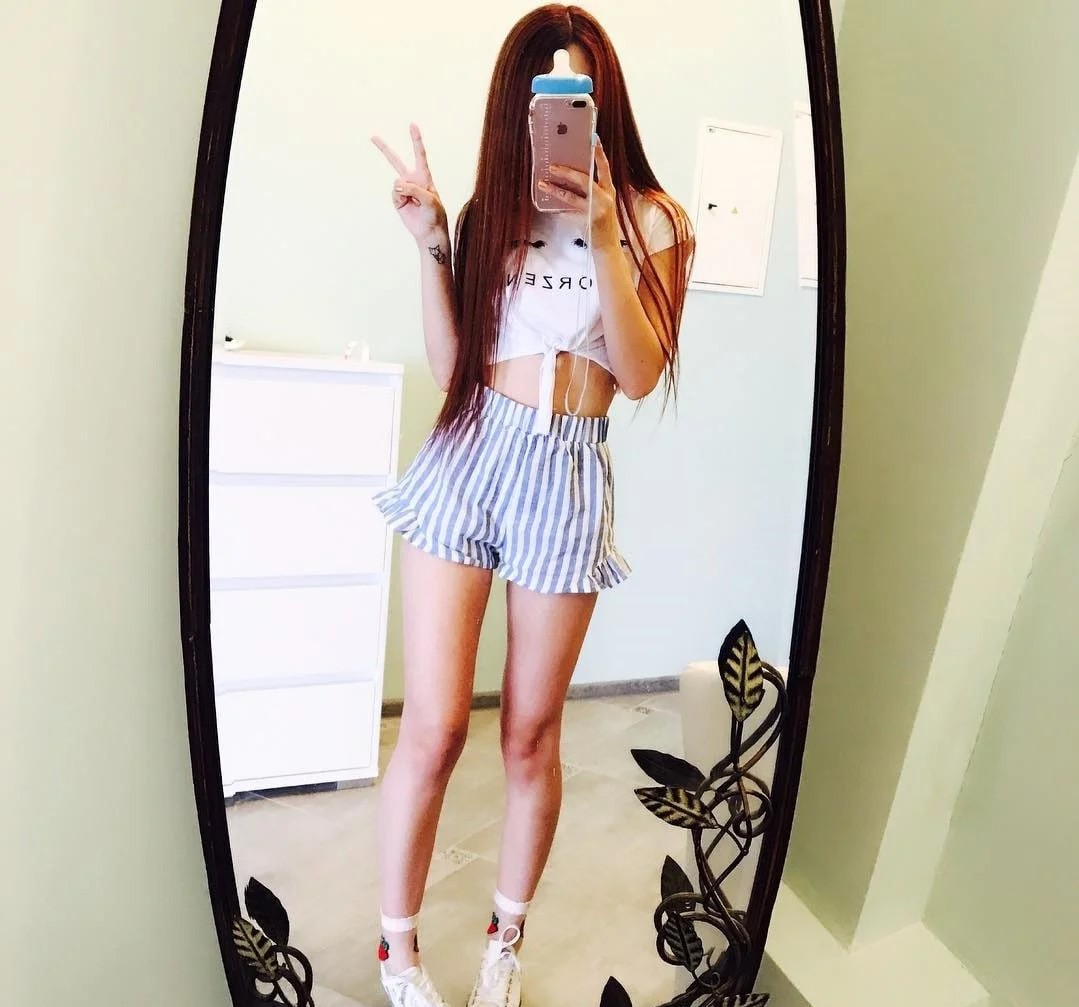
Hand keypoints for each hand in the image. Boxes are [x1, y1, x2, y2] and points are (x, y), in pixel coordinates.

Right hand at [371, 123, 447, 244]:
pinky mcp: (397, 199)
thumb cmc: (434, 214)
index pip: (419, 155)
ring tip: (415, 203)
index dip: (416, 140)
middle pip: (396, 161)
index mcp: (424, 176)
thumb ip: (414, 189)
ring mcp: (403, 189)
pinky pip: (394, 194)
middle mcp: (412, 180)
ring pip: (397, 183)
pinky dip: (399, 199)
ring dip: (405, 192)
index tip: (412, 125)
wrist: (429, 232)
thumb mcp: (429, 200)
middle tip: (373, 137)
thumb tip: (396, 185)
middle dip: (384, 149)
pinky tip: (407, 206)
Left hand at [542, 136, 619, 249]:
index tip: (594, 138)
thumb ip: (593, 191)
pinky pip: (569, 210)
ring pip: (572, 195)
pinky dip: (559, 206)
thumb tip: (574, 177)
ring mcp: (597, 208)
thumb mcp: (602, 203)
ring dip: (556, 189)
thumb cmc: (602, 224)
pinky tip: (549, 203)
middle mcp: (605, 196)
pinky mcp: (589, 218)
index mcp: (609, 189)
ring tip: (543, 183)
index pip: (605, 167)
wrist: (607, 246)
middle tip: (552, 165)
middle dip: (567, 172)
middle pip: (584, 179)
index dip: (599, 153)